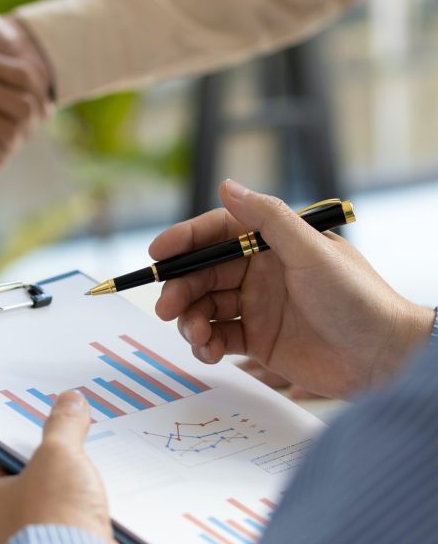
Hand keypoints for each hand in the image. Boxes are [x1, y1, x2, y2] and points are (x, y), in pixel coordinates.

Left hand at [0, 390, 130, 543]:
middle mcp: (2, 524)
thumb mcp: (57, 455)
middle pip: (25, 477)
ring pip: (50, 500)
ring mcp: (33, 539)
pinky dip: (85, 508)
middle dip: (48, 459)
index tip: (33, 418)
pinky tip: (99, 494)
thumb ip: (62, 425)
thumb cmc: (51, 523)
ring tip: (85, 464)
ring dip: (69, 484)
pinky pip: (72, 521)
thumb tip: (70, 403)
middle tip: (65, 438)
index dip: (15, 433)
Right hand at [152, 179, 433, 398]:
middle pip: (202, 275)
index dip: (184, 241)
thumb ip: (267, 218)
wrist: (385, 358)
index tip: (158, 253)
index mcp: (272, 245)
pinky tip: (209, 352)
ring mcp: (258, 308)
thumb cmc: (357, 298)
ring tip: (197, 336)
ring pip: (205, 308)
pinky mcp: (258, 342)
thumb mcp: (311, 251)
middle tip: (167, 308)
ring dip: (191, 320)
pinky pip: (218, 338)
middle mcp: (260, 273)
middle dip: (180, 289)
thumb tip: (226, 185)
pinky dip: (206, 345)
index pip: (216, 234)